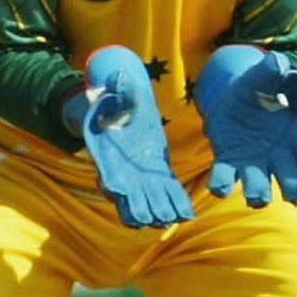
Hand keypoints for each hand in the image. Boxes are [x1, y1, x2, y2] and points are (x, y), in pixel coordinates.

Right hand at [67, 47, 192, 228]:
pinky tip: (188, 214)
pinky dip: (176, 204)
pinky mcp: (158, 175)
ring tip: (170, 220)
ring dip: (158, 212)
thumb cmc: (115, 103)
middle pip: (128, 199)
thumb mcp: (115, 93)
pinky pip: (167, 194)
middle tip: (155, 217)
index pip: (107, 175)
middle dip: (140, 208)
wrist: (122, 111)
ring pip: (146, 203)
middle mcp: (122, 173)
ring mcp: (140, 178)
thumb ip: (118, 89)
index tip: (118, 193)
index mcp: (108, 155)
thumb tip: (119, 77)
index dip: (113, 186)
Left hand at [194, 45, 296, 206]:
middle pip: (294, 180)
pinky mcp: (229, 164)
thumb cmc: (259, 86)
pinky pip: (225, 179)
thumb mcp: (264, 75)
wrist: (233, 96)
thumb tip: (277, 63)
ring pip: (262, 188)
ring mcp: (255, 164)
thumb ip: (271, 71)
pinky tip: (219, 188)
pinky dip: (222, 185)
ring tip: (257, 197)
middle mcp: (281, 156)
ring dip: (260, 195)